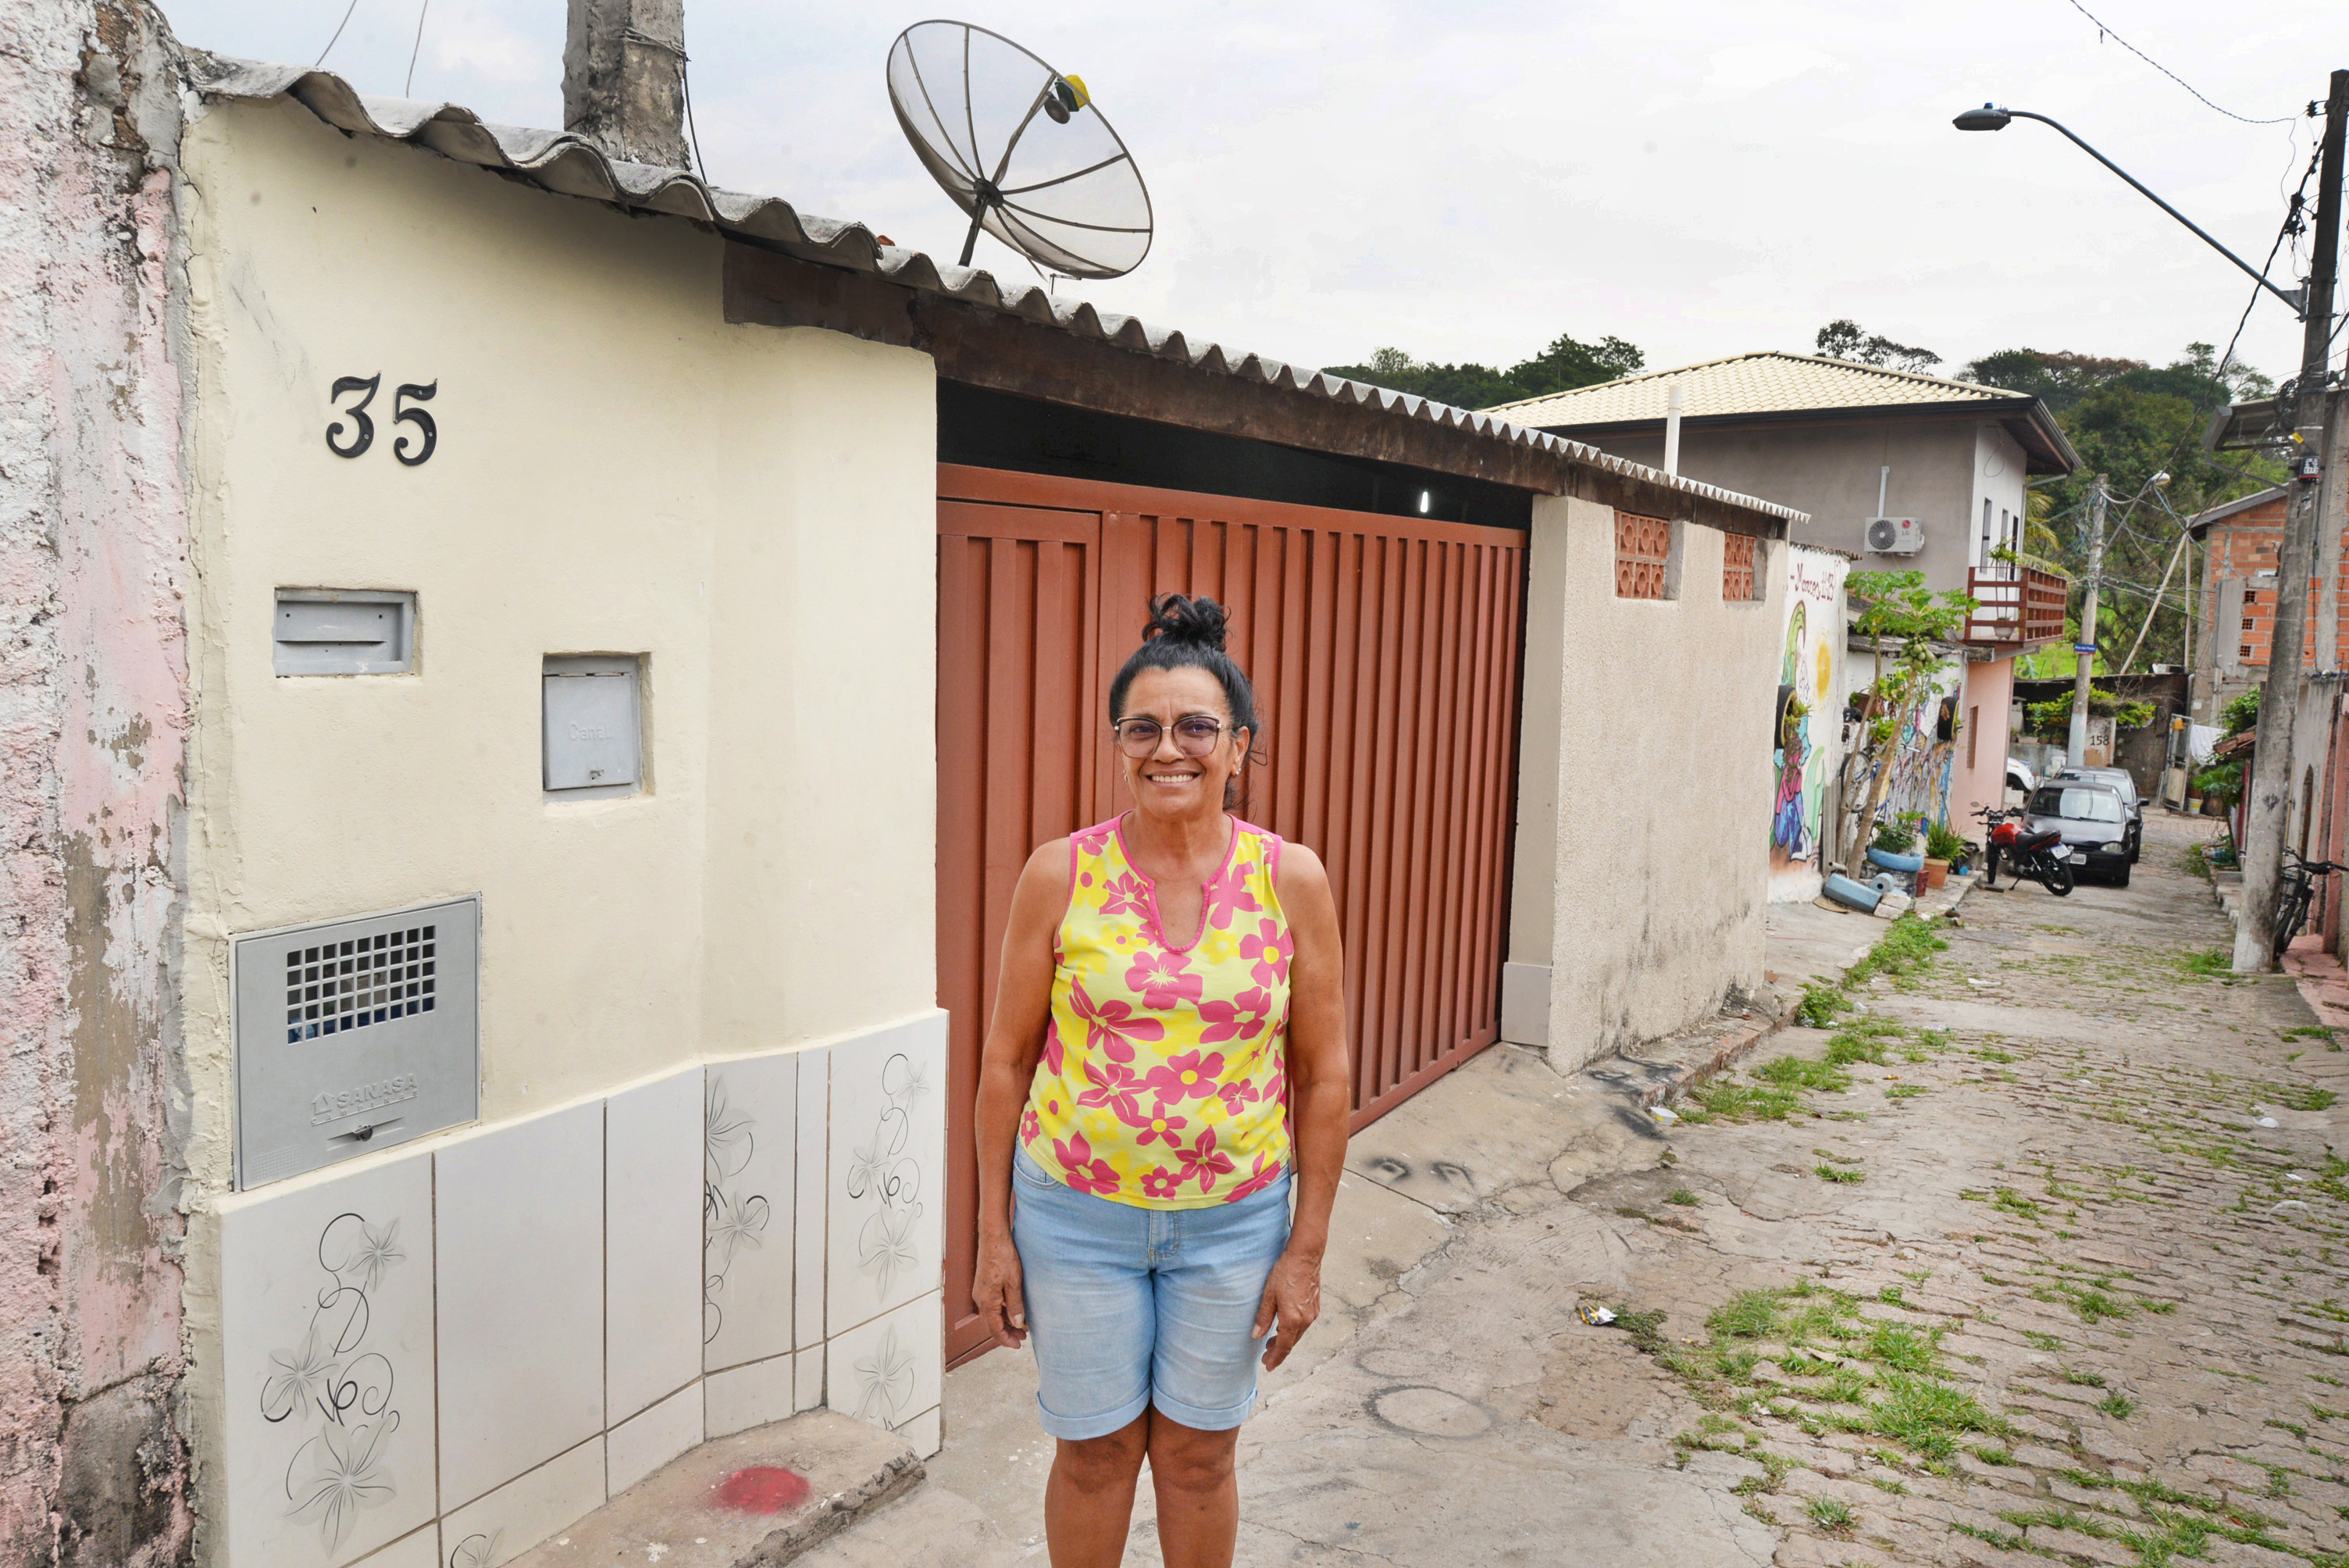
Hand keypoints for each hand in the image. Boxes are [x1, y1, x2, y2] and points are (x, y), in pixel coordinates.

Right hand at [973, 1231, 1027, 1349]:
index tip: (1018, 1346)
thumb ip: (1015, 1306)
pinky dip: (1002, 1312)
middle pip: (992, 1324)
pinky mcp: (984, 1285)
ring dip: (1005, 1322)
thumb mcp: (1014, 1283)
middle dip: (1007, 1333)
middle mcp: (980, 1299)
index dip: (1006, 1340)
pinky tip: (1013, 1310)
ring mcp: (981, 1292)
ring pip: (992, 1315)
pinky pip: (992, 1305)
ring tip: (1022, 1326)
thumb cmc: (1003, 1257)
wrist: (993, 1237)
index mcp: (987, 1301)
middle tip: (1024, 1338)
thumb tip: (1018, 1324)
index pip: (995, 1329)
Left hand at [1253, 1248, 1321, 1369]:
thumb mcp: (1269, 1295)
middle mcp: (1306, 1320)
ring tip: (1272, 1342)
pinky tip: (1284, 1326)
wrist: (1306, 1256)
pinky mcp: (1315, 1305)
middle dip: (1279, 1351)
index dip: (1276, 1358)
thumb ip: (1263, 1317)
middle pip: (1292, 1342)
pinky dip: (1293, 1330)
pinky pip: (1303, 1324)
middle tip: (1266, 1356)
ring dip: (1286, 1339)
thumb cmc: (1286, 1272)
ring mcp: (1312, 1313)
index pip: (1284, 1346)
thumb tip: (1257, 1335)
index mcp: (1293, 1319)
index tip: (1268, 1366)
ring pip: (1298, 1333)